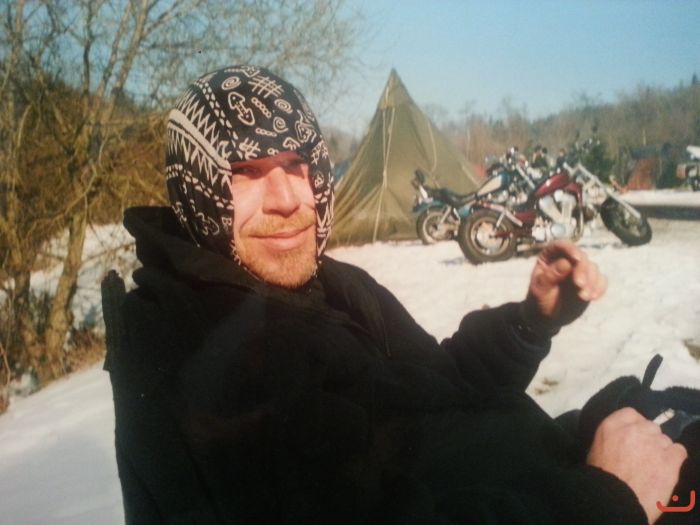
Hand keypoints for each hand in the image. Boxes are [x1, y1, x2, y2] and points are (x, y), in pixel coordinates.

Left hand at [521, 240, 606, 333]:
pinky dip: (600, 287)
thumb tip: (566, 263)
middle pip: (581, 257)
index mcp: (549, 257)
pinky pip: (601, 280)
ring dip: (592, 281)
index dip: (570, 249)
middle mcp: (566, 260)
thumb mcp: (540, 290)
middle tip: (579, 285)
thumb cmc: (538, 301)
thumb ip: (551, 276)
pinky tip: (593, 297)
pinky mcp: (590, 282)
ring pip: (593, 267)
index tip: (576, 259)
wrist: (546, 318)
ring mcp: (579, 271)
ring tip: (583, 296)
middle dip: (583, 270)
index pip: (561, 246)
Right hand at [587, 408, 687, 523]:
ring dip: (661, 450)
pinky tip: (666, 468)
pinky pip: (679, 451)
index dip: (635, 424)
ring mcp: (654, 443)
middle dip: (649, 438)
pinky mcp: (670, 459)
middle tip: (643, 455)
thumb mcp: (596, 449)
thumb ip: (612, 438)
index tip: (634, 437)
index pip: (631, 413)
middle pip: (651, 426)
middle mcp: (635, 430)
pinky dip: (674, 458)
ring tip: (653, 466)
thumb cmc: (600, 477)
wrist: (613, 499)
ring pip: (665, 440)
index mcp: (612, 425)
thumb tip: (622, 440)